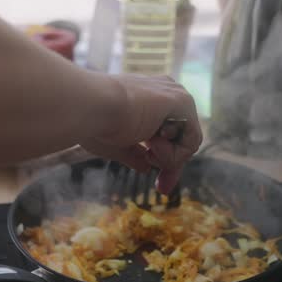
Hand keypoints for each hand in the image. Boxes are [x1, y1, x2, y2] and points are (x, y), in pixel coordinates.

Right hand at [81, 74, 202, 192]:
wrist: (90, 106)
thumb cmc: (94, 123)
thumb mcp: (116, 144)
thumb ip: (134, 154)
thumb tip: (146, 167)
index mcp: (147, 98)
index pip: (168, 134)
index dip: (165, 161)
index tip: (159, 186)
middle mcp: (164, 92)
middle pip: (181, 138)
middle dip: (172, 165)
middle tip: (162, 188)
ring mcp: (174, 95)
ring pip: (187, 141)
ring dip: (168, 157)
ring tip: (147, 152)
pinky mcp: (181, 101)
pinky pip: (191, 140)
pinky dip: (174, 153)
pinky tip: (153, 146)